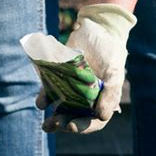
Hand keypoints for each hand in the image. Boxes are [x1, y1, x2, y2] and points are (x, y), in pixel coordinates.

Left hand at [37, 4, 135, 133]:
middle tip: (52, 124)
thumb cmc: (110, 51)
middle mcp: (86, 100)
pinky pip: (50, 93)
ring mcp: (71, 91)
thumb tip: (102, 117)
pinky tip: (41, 101)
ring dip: (52, 117)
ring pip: (60, 110)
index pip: (93, 122)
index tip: (71, 125)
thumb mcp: (114, 72)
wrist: (96, 28)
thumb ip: (110, 94)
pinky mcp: (59, 80)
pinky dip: (45, 98)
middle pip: (74, 118)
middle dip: (63, 123)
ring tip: (46, 122)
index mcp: (102, 101)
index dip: (82, 127)